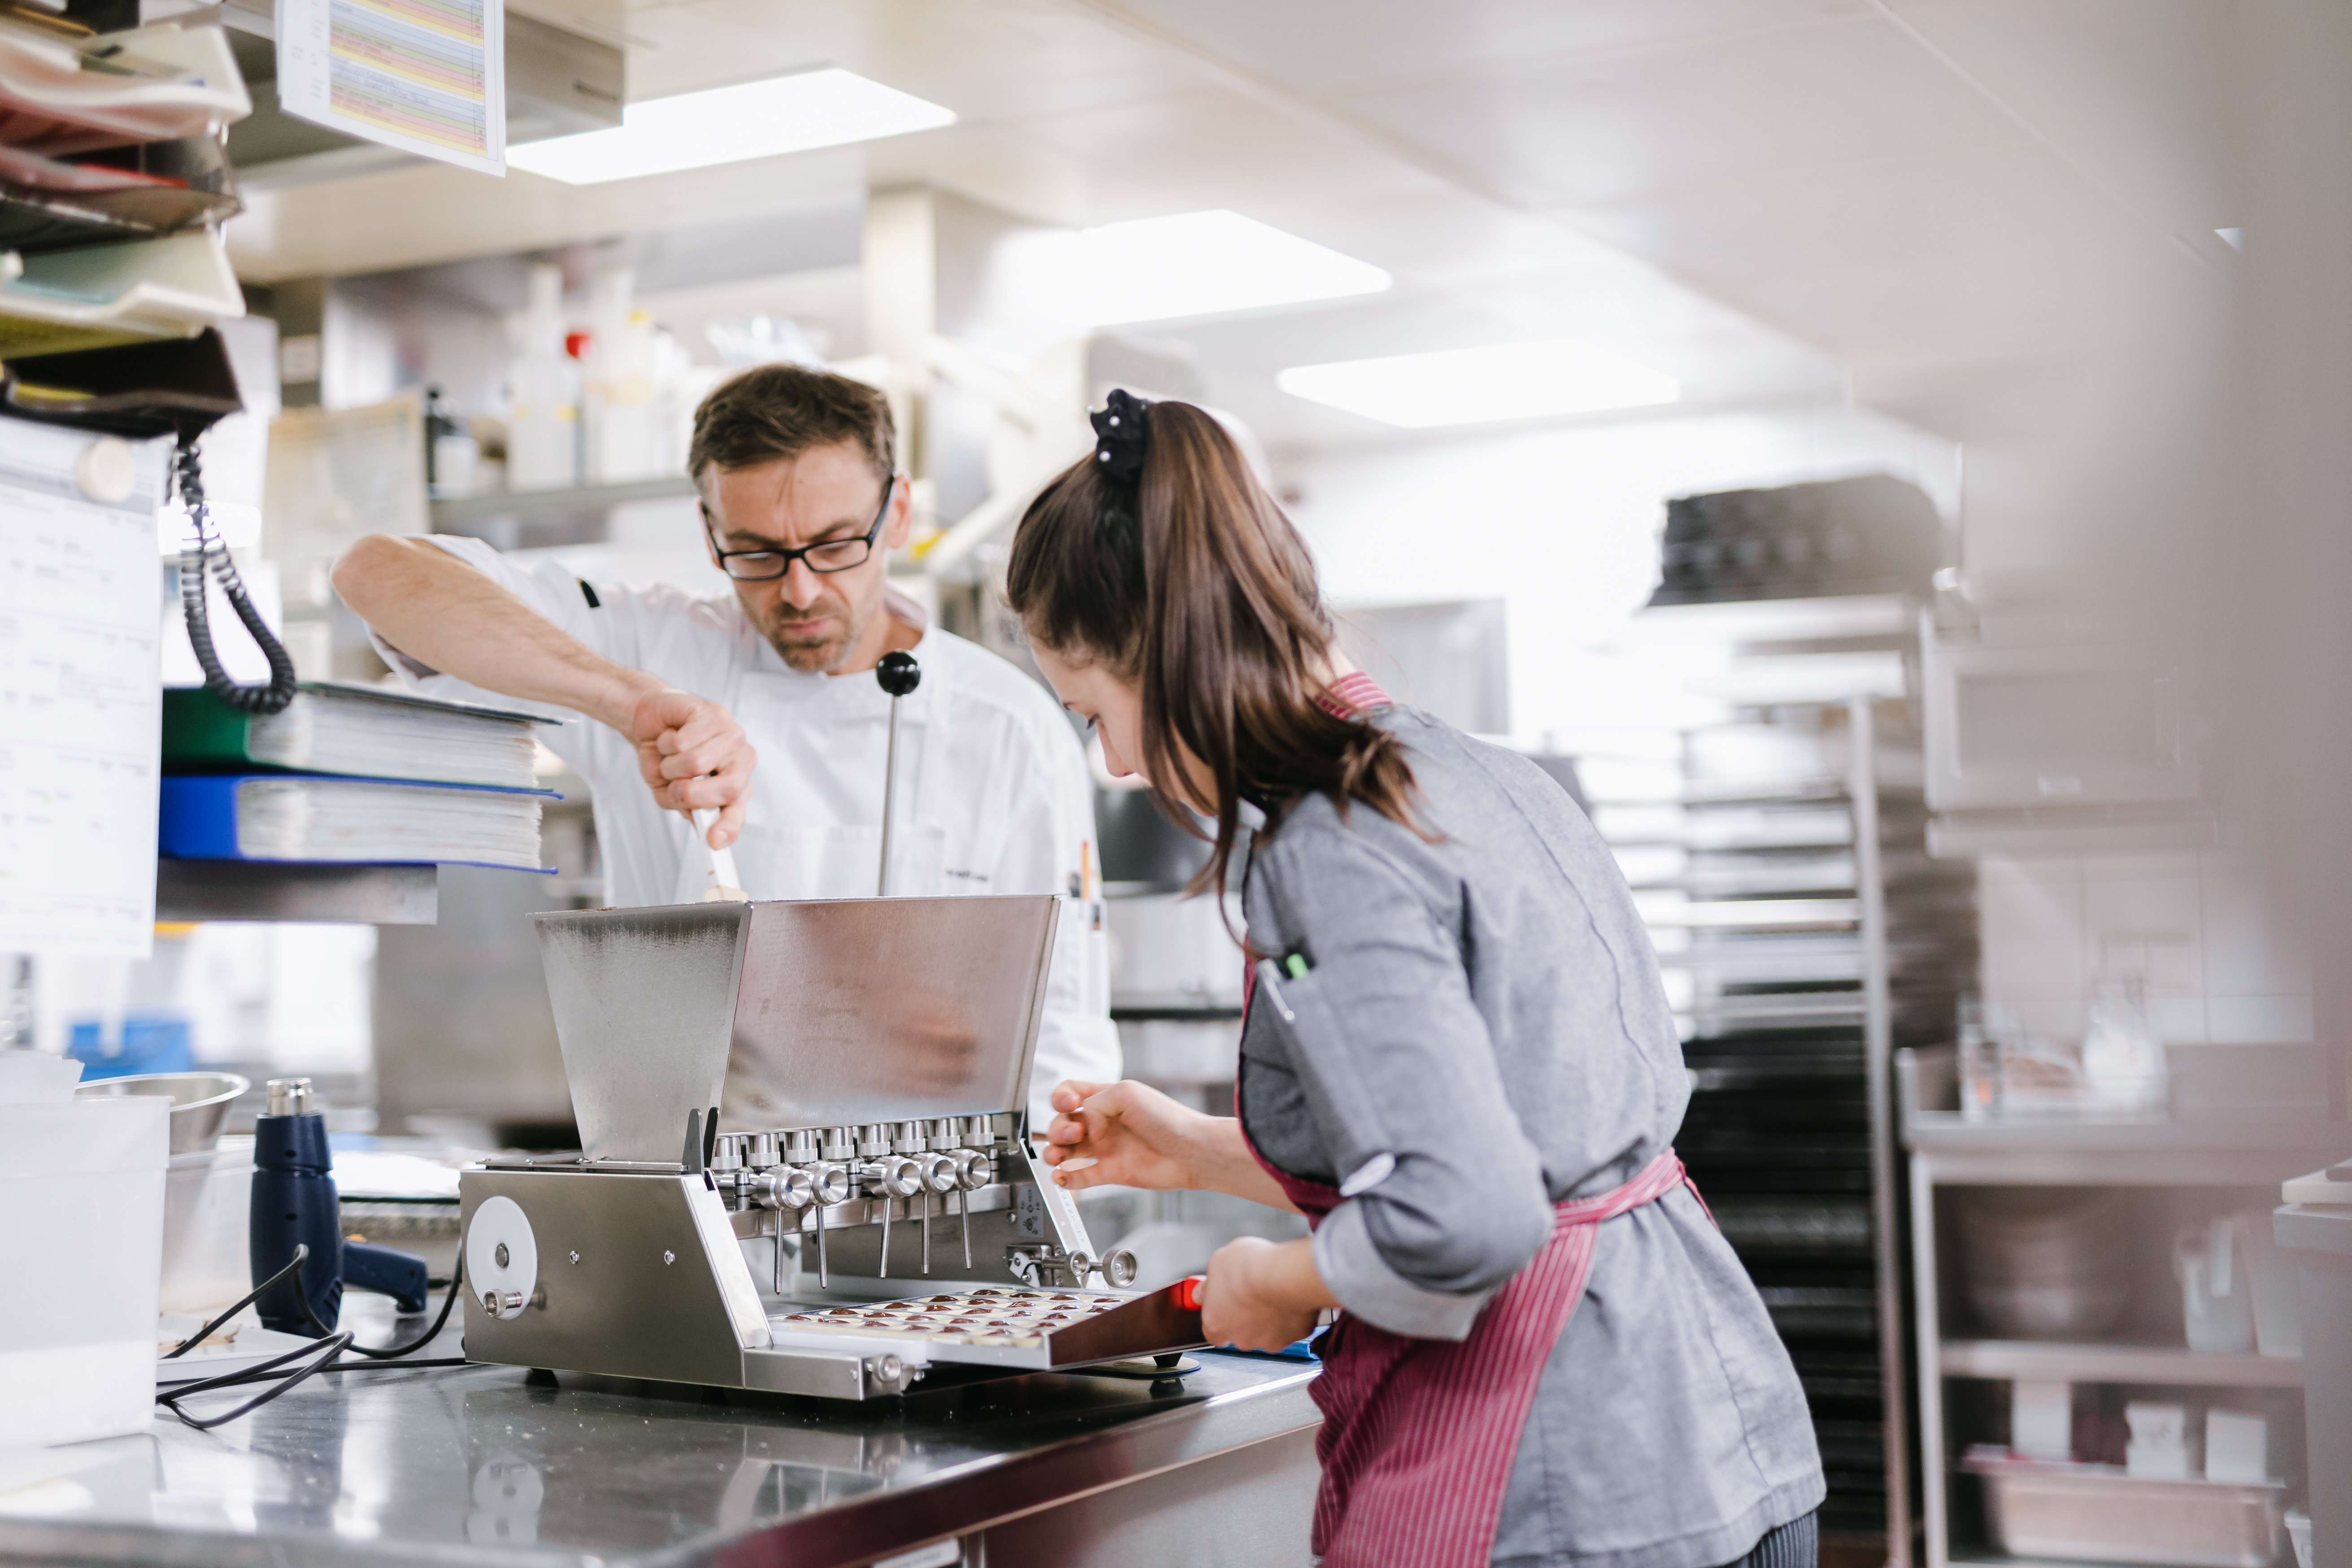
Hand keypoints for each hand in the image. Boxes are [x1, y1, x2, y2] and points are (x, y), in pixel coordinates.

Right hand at [625, 687, 754, 848]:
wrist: (648, 724)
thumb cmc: (664, 758)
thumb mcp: (669, 793)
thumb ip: (687, 809)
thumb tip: (702, 827)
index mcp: (734, 784)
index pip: (738, 810)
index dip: (728, 827)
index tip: (713, 842)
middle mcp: (741, 760)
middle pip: (729, 788)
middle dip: (690, 794)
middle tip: (673, 786)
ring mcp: (732, 735)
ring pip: (698, 764)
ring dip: (671, 765)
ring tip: (670, 756)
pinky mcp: (716, 714)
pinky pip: (684, 741)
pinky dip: (666, 744)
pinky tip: (670, 736)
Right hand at [1041, 1078, 1211, 1192]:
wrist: (1191, 1151)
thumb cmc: (1167, 1118)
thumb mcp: (1127, 1093)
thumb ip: (1095, 1103)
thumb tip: (1084, 1125)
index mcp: (1107, 1099)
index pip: (1071, 1093)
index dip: (1061, 1097)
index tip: (1069, 1104)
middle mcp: (1103, 1123)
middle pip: (1063, 1123)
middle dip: (1058, 1127)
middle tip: (1073, 1133)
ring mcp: (1106, 1148)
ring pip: (1067, 1151)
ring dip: (1053, 1152)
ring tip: (1056, 1157)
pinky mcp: (1111, 1172)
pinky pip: (1080, 1177)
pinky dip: (1065, 1178)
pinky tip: (1060, 1177)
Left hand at [1200, 1237, 1323, 1351]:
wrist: (1285, 1273)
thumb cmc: (1250, 1267)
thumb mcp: (1218, 1263)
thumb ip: (1209, 1284)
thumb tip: (1201, 1291)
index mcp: (1216, 1323)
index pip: (1211, 1332)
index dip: (1219, 1317)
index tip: (1223, 1303)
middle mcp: (1241, 1338)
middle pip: (1240, 1332)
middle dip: (1246, 1316)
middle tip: (1251, 1293)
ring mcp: (1269, 1340)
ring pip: (1267, 1331)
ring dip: (1268, 1316)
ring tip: (1273, 1291)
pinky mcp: (1294, 1336)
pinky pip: (1290, 1326)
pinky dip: (1290, 1314)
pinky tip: (1290, 1295)